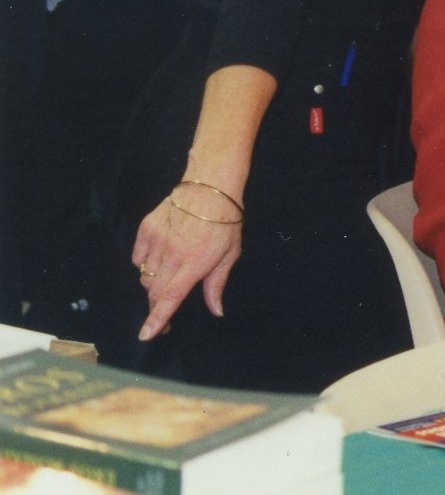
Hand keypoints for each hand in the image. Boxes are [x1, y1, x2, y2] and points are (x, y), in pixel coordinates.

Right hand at [132, 184, 243, 338]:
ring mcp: (156, 241)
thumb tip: (215, 311)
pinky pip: (138, 258)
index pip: (170, 298)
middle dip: (156, 309)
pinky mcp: (146, 230)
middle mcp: (172, 255)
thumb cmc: (226, 221)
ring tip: (170, 278)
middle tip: (164, 318)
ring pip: (145, 276)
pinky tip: (158, 260)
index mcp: (194, 263)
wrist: (210, 186)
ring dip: (153, 285)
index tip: (146, 335)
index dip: (157, 319)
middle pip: (154, 292)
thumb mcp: (230, 254)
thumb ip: (217, 284)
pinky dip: (145, 265)